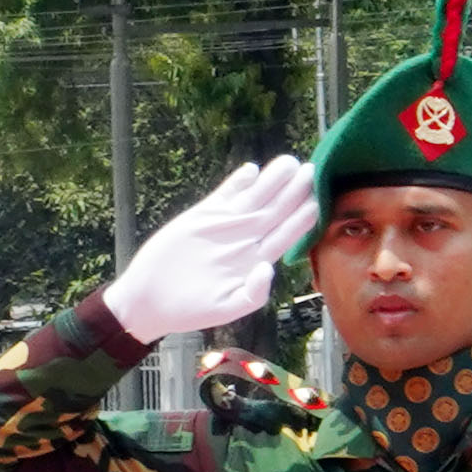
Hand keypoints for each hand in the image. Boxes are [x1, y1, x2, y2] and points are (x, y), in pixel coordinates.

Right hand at [105, 155, 320, 344]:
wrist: (153, 299)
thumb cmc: (194, 308)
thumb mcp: (229, 307)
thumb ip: (253, 293)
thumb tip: (268, 269)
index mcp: (256, 260)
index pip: (285, 235)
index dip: (301, 218)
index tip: (318, 201)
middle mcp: (244, 239)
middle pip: (274, 211)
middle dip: (292, 191)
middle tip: (311, 169)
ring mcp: (223, 225)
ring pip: (253, 199)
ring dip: (270, 181)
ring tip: (289, 163)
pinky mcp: (200, 216)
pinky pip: (222, 196)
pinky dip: (235, 184)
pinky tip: (251, 170)